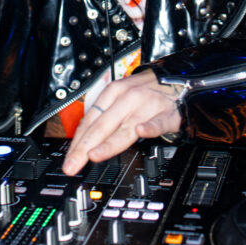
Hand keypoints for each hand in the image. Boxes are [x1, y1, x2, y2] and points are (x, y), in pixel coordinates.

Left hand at [62, 70, 180, 175]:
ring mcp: (147, 106)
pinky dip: (150, 127)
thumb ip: (105, 117)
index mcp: (113, 93)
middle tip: (73, 165)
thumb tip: (84, 140)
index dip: (77, 142)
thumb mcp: (121, 97)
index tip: (68, 159)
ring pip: (125, 127)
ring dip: (109, 142)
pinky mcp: (167, 114)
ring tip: (94, 155)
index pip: (90, 120)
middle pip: (102, 126)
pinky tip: (141, 131)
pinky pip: (157, 122)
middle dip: (85, 148)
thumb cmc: (146, 92)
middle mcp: (128, 98)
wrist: (177, 79)